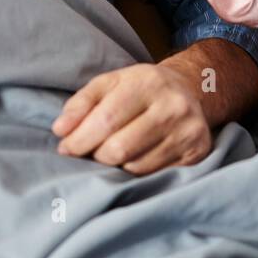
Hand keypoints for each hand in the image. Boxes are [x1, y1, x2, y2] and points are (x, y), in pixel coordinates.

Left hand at [51, 60, 213, 174]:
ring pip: (136, 166)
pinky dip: (136, 172)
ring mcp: (188, 131)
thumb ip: (81, 103)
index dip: (80, 139)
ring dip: (115, 166)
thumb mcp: (110, 83)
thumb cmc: (140, 89)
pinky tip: (133, 158)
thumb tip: (60, 130)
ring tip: (112, 153)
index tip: (65, 149)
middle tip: (89, 152)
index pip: (106, 119)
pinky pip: (154, 175)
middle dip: (96, 155)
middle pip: (120, 148)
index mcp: (147, 82)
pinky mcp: (198, 152)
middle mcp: (173, 106)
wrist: (189, 91)